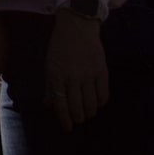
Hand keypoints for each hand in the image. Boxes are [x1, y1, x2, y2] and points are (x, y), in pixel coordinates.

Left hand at [44, 11, 107, 129]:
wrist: (77, 26)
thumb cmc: (60, 46)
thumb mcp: (49, 64)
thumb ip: (50, 85)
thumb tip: (49, 104)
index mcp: (56, 74)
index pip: (60, 104)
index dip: (64, 119)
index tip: (67, 128)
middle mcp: (72, 77)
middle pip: (77, 108)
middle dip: (77, 118)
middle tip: (77, 118)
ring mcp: (88, 74)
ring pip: (91, 105)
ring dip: (89, 113)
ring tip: (87, 112)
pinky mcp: (102, 71)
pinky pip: (103, 95)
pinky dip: (100, 103)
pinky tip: (96, 102)